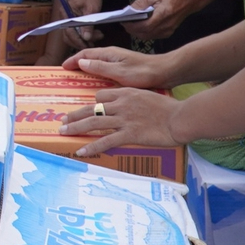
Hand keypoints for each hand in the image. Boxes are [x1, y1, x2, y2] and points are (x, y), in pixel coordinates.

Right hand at [51, 0, 103, 52]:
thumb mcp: (91, 10)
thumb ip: (88, 25)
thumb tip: (86, 38)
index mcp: (65, 12)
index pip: (68, 31)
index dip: (77, 40)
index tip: (87, 44)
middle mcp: (64, 17)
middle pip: (69, 36)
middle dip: (80, 41)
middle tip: (93, 43)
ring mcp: (69, 20)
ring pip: (73, 35)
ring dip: (84, 39)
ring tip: (98, 36)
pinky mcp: (74, 21)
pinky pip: (77, 32)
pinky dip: (85, 35)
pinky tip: (95, 35)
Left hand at [58, 88, 181, 154]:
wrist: (181, 118)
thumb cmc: (170, 109)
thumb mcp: (149, 96)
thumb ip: (135, 100)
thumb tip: (130, 108)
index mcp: (126, 93)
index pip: (100, 96)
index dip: (92, 104)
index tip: (87, 110)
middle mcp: (121, 104)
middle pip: (91, 109)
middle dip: (75, 115)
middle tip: (63, 120)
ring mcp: (124, 119)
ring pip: (93, 123)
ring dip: (75, 128)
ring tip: (63, 132)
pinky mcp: (129, 134)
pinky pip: (106, 141)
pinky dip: (91, 147)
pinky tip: (81, 151)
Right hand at [62, 44, 177, 89]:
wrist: (165, 73)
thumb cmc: (143, 72)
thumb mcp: (119, 71)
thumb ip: (99, 67)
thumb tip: (81, 62)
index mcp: (108, 54)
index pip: (84, 54)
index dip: (72, 60)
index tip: (63, 68)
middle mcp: (111, 56)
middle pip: (89, 58)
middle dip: (76, 65)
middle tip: (67, 76)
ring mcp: (118, 62)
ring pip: (96, 65)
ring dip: (86, 71)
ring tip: (78, 82)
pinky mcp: (124, 70)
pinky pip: (104, 71)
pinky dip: (96, 76)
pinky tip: (97, 86)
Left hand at [130, 0, 203, 38]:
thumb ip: (141, 2)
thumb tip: (130, 10)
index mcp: (163, 14)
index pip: (145, 26)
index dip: (133, 26)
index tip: (123, 22)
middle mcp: (166, 25)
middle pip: (146, 34)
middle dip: (133, 30)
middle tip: (124, 25)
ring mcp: (169, 30)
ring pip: (149, 36)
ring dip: (138, 33)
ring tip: (130, 26)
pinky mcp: (169, 32)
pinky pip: (154, 36)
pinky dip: (145, 33)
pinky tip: (140, 27)